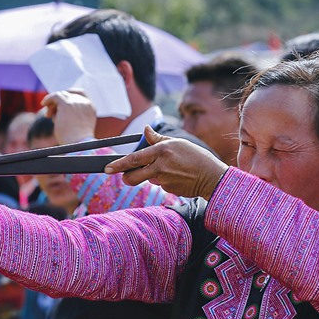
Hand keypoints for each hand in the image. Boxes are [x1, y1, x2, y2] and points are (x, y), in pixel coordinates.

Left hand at [42, 90, 97, 144]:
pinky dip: (48, 98)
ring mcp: (76, 102)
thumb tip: (56, 111)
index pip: (81, 93)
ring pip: (61, 95)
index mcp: (91, 108)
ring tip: (48, 116)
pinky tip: (43, 104)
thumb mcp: (77, 127)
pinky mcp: (66, 105)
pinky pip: (55, 96)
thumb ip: (71, 116)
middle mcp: (85, 103)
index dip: (69, 94)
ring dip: (53, 104)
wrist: (77, 146)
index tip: (60, 100)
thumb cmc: (76, 142)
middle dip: (59, 103)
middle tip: (51, 114)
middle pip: (68, 95)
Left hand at [105, 126, 227, 199]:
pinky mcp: (168, 189)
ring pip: (147, 179)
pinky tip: (177, 177)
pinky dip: (164, 181)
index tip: (107, 168)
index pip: (133, 159)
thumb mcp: (177, 143)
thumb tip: (145, 129)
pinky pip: (160, 184)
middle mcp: (160, 166)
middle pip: (133, 176)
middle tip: (125, 176)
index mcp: (161, 151)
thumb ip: (157, 139)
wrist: (211, 176)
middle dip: (126, 177)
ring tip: (169, 170)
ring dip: (151, 176)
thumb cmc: (195, 156)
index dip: (118, 165)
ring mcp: (164, 180)